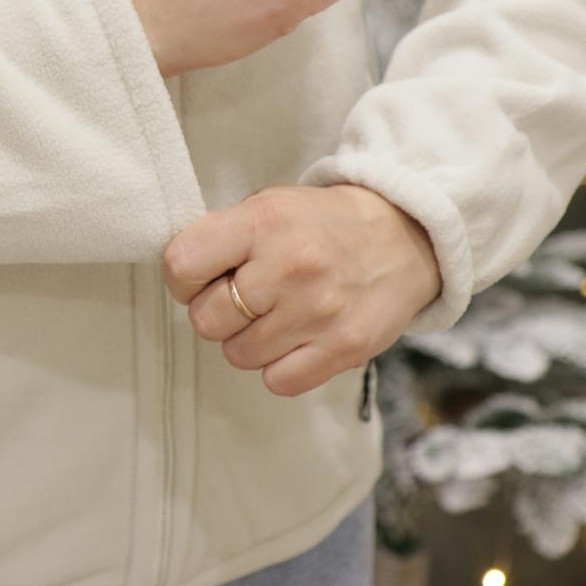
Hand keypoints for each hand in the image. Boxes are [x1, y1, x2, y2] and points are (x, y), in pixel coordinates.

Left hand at [161, 184, 441, 395]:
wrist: (404, 236)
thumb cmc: (321, 223)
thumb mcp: (268, 205)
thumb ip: (222, 237)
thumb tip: (180, 278)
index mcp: (262, 222)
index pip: (182, 265)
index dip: (182, 278)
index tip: (200, 276)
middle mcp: (289, 267)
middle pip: (206, 320)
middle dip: (215, 311)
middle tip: (240, 297)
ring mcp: (317, 312)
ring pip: (239, 354)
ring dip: (247, 340)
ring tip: (274, 313)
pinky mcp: (343, 350)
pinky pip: (278, 381)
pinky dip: (278, 365)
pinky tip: (294, 337)